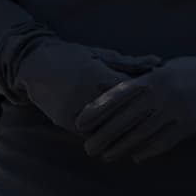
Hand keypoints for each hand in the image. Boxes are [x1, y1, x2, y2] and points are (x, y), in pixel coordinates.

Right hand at [26, 44, 159, 133]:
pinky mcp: (63, 120)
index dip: (145, 100)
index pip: (129, 93)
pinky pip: (87, 134)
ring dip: (119, 134)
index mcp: (98, 74)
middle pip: (119, 115)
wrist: (35, 63)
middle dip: (136, 122)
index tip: (161, 104)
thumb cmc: (74, 56)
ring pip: (103, 129)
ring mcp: (73, 109)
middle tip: (154, 127)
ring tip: (138, 138)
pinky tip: (115, 140)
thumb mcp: (102, 54)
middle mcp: (86, 93)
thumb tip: (159, 62)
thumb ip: (130, 63)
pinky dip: (101, 136)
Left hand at [77, 53, 195, 163]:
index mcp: (152, 79)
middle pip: (125, 119)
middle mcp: (161, 95)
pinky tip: (136, 157)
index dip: (97, 111)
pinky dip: (147, 151)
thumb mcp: (165, 70)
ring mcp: (175, 111)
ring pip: (141, 134)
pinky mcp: (189, 125)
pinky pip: (163, 142)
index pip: (117, 96)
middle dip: (104, 135)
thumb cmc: (193, 70)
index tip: (80, 122)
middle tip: (87, 148)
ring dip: (121, 148)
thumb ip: (143, 82)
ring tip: (106, 157)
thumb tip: (116, 94)